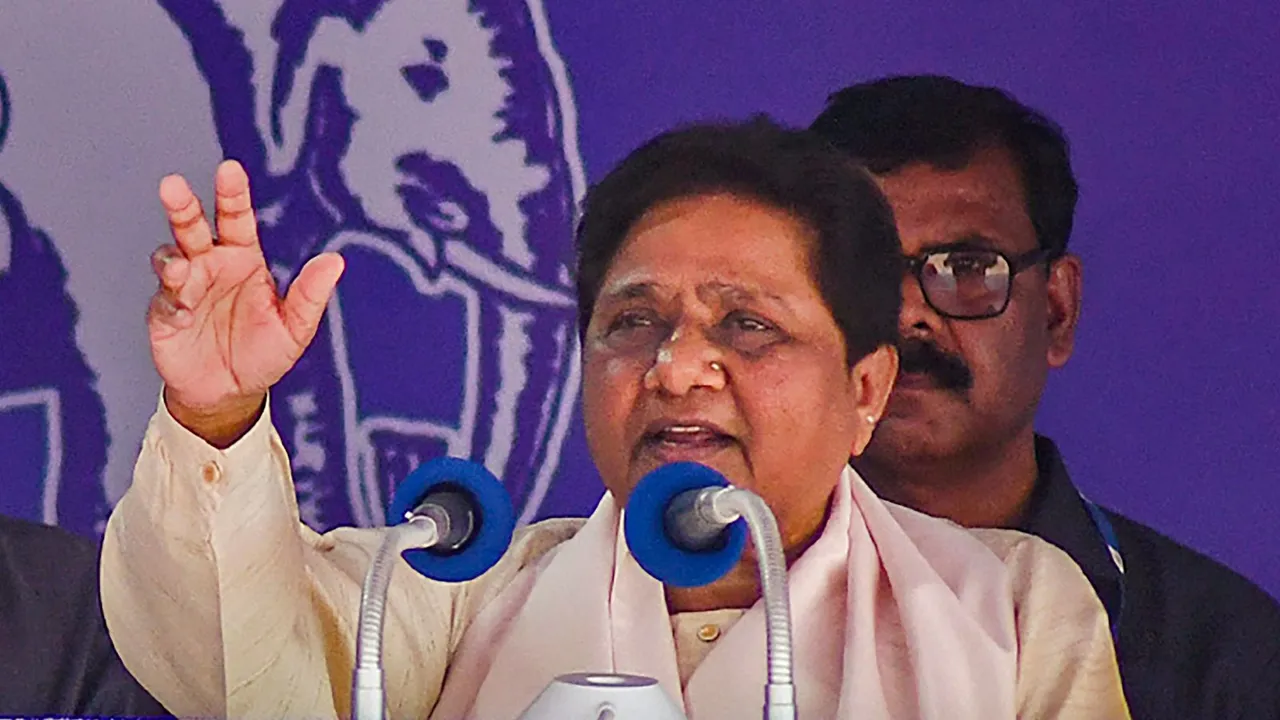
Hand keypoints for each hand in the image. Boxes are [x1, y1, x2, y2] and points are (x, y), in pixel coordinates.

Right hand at [147, 160, 343, 445]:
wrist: (230, 394)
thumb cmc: (263, 355)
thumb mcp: (295, 328)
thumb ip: (310, 295)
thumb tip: (335, 261)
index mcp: (244, 260)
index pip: (237, 219)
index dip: (233, 194)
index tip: (230, 170)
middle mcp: (211, 266)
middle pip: (193, 227)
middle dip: (183, 207)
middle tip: (173, 185)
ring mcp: (186, 287)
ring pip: (171, 256)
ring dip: (172, 258)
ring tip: (181, 269)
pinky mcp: (165, 313)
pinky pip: (165, 298)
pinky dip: (172, 298)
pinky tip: (183, 308)